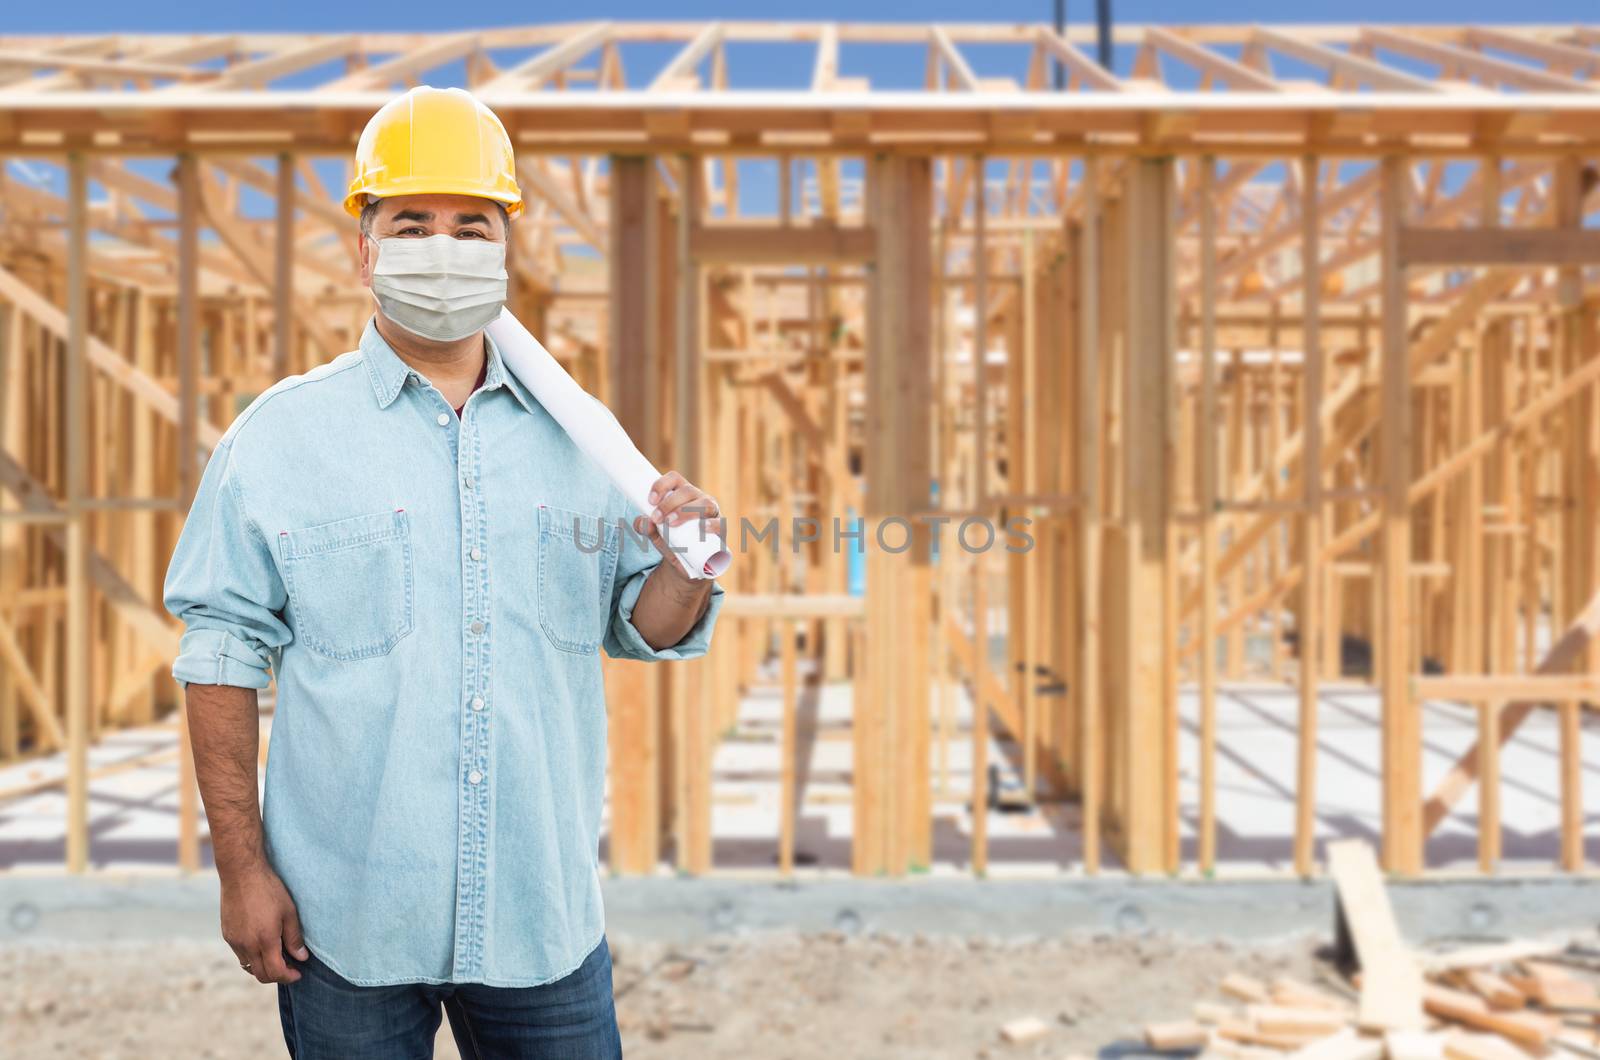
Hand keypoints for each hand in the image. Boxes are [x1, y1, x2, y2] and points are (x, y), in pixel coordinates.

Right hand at [220, 864, 308, 983]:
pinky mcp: (227, 935)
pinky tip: (262, 945)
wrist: (241, 874)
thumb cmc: (269, 890)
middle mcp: (246, 945)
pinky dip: (252, 957)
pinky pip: (240, 955)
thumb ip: (294, 938)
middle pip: (260, 975)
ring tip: (277, 957)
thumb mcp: (289, 912)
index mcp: (264, 940)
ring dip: (263, 967)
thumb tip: (302, 957)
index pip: (276, 972)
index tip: (298, 973)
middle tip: (290, 968)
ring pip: (249, 966)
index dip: (288, 977)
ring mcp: (234, 941)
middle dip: (277, 976)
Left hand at [632, 471, 721, 570]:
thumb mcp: (654, 535)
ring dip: (686, 511)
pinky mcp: (720, 529)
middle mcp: (698, 498)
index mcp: (681, 493)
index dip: (662, 485)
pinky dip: (711, 524)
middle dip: (669, 503)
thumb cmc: (671, 541)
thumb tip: (644, 521)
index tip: (650, 501)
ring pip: (705, 504)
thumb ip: (645, 527)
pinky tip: (702, 528)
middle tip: (656, 518)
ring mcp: (711, 512)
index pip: (674, 479)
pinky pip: (719, 523)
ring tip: (671, 523)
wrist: (687, 564)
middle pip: (687, 491)